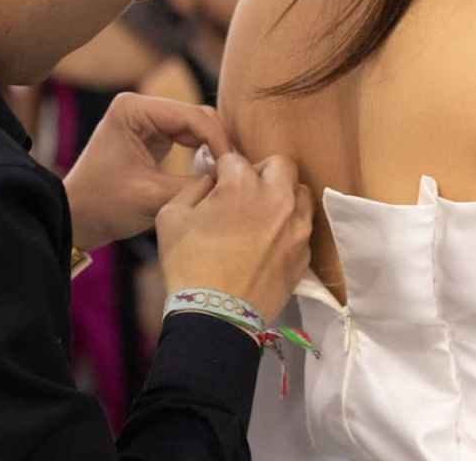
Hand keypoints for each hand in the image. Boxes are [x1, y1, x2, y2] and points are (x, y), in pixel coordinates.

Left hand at [63, 93, 231, 249]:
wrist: (76, 218)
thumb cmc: (103, 206)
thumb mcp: (152, 198)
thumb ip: (195, 187)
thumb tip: (232, 179)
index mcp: (134, 110)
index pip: (192, 116)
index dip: (219, 140)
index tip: (234, 167)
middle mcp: (141, 107)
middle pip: (198, 117)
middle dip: (219, 143)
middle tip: (237, 172)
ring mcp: (147, 120)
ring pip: (197, 127)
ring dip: (214, 149)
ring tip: (229, 174)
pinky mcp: (152, 136)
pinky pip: (188, 139)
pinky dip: (203, 154)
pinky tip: (214, 173)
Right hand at [155, 153, 312, 320]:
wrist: (216, 316)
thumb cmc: (188, 265)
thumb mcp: (170, 217)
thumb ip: (193, 188)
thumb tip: (211, 181)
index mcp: (243, 184)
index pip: (234, 159)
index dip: (221, 171)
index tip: (215, 186)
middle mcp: (278, 199)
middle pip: (282, 165)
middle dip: (262, 171)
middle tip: (246, 191)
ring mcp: (296, 227)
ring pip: (301, 194)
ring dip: (283, 196)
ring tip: (264, 214)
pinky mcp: (304, 254)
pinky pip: (302, 228)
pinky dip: (288, 227)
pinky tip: (269, 243)